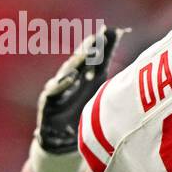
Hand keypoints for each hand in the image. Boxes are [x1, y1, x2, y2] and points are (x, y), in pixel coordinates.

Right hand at [29, 26, 126, 171]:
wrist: (62, 140)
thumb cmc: (81, 111)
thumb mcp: (99, 91)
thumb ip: (107, 69)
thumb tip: (124, 46)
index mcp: (84, 76)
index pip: (94, 57)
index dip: (101, 44)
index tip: (111, 31)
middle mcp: (69, 80)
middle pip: (80, 61)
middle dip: (89, 49)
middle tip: (99, 37)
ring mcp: (57, 91)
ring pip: (67, 73)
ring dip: (76, 63)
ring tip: (86, 54)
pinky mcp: (47, 105)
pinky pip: (53, 93)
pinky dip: (61, 85)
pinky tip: (71, 77)